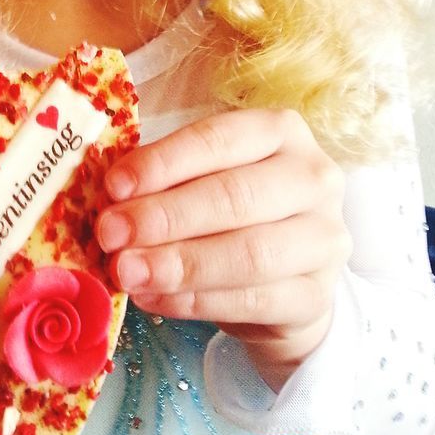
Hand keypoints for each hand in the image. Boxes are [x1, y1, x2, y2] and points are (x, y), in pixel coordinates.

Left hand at [95, 109, 351, 391]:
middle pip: (234, 196)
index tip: (113, 186)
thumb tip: (110, 199)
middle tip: (111, 234)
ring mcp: (325, 239)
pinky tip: (154, 299)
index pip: (218, 139)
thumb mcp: (202, 180)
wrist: (284, 280)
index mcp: (280, 132)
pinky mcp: (319, 297)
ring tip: (127, 272)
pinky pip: (253, 301)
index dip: (163, 162)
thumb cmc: (231, 214)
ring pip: (248, 254)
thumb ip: (164, 182)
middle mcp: (313, 177)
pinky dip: (195, 302)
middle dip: (164, 216)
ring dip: (178, 264)